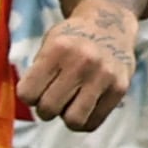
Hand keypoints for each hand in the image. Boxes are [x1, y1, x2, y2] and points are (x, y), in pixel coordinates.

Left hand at [19, 0, 136, 130]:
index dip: (28, 96)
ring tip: (69, 105)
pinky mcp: (119, 89)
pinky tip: (84, 106)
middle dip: (45, 109)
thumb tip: (30, 102)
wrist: (111, 24)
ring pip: (73, 121)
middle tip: (52, 100)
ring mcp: (103, 76)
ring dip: (66, 117)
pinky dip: (84, 121)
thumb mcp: (49, 42)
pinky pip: (93, 123)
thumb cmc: (72, 39)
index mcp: (58, 48)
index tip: (35, 90)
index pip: (27, 93)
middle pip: (48, 109)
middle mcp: (81, 62)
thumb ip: (37, 71)